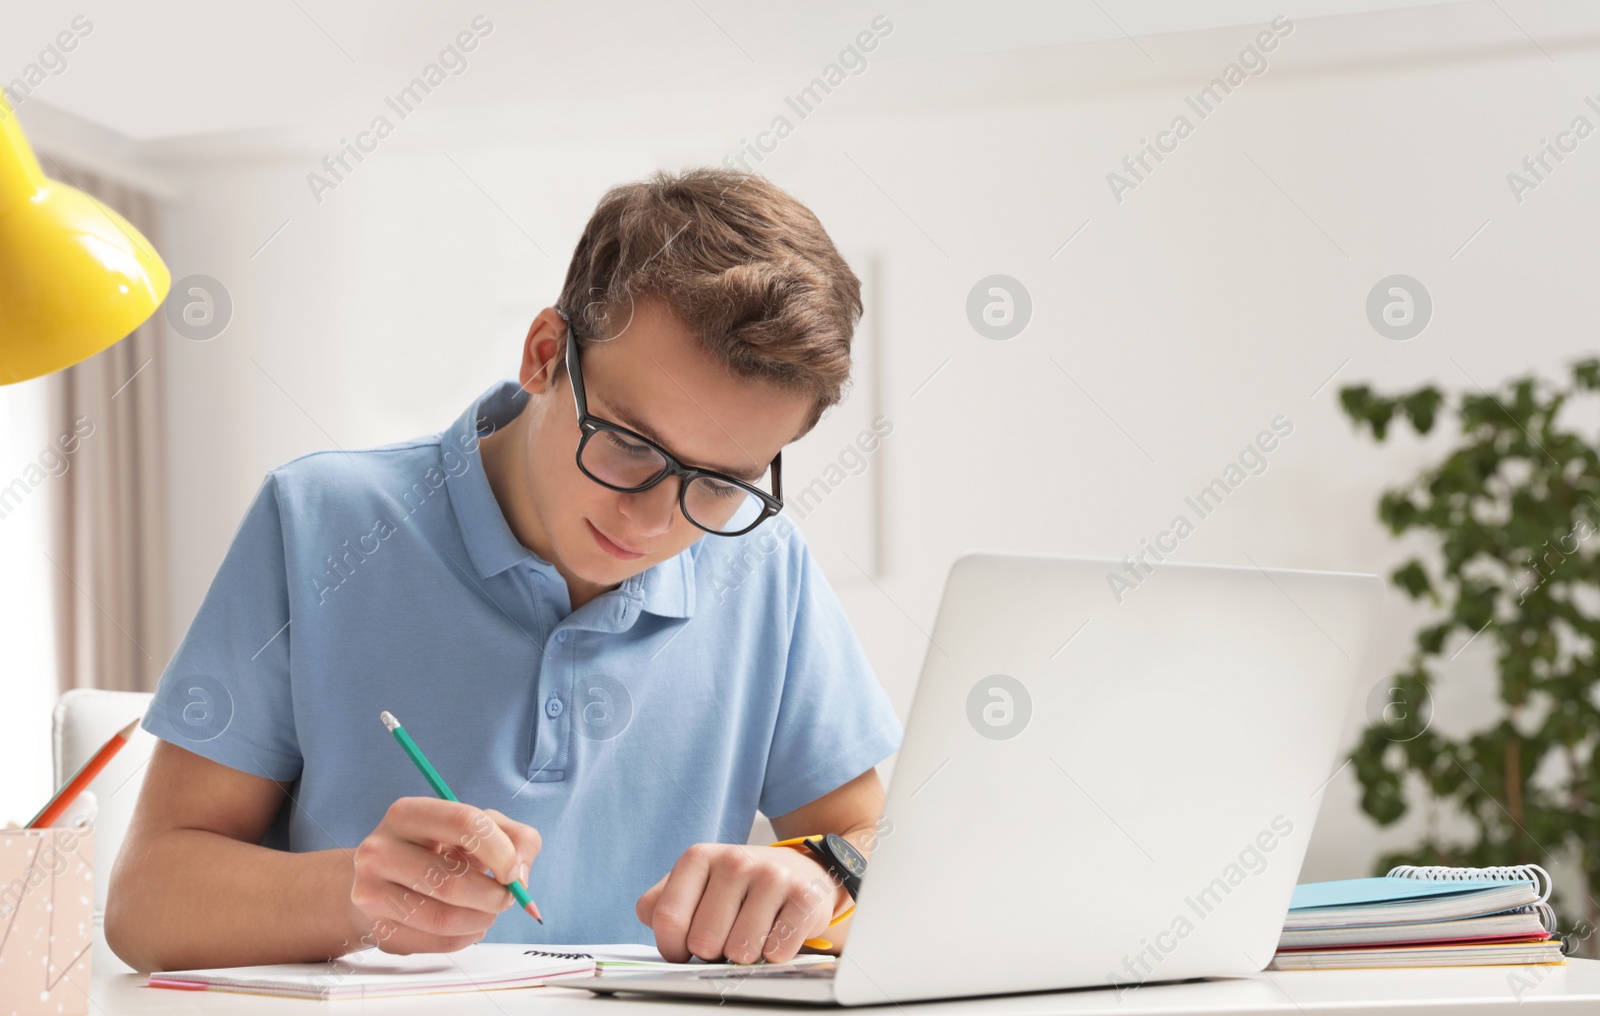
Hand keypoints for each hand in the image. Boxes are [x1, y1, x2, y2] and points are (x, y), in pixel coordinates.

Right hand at [347, 798, 540, 954]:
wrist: (379, 880)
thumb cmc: (436, 850)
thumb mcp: (477, 828)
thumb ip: (515, 839)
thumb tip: (520, 876)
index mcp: (407, 813)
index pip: (465, 822)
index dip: (500, 850)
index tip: (513, 871)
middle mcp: (380, 850)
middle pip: (452, 881)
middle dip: (493, 895)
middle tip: (505, 898)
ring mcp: (371, 891)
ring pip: (443, 918)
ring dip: (481, 919)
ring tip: (488, 912)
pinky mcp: (378, 928)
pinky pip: (435, 942)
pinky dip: (465, 938)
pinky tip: (468, 925)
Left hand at [636, 843, 846, 963]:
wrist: (801, 872)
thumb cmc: (739, 888)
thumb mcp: (695, 885)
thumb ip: (661, 905)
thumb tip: (655, 928)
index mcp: (699, 857)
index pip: (668, 919)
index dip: (672, 948)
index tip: (683, 948)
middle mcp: (735, 860)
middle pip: (703, 941)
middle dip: (713, 952)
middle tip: (727, 935)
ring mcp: (773, 876)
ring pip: (740, 951)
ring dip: (745, 955)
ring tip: (753, 932)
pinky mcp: (804, 898)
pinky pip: (776, 952)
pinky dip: (774, 954)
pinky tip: (777, 931)